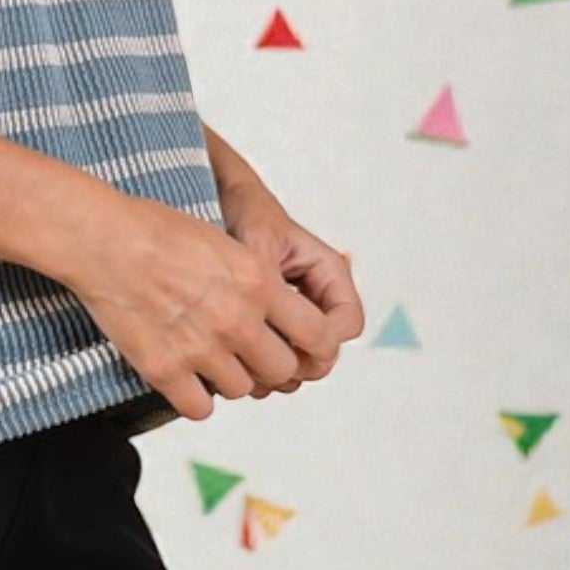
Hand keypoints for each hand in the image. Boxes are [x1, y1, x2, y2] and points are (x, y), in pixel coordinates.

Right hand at [54, 190, 337, 422]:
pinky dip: (193, 396)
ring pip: (240, 390)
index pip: (317, 334)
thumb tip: (277, 309)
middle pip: (282, 370)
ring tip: (205, 353)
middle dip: (268, 363)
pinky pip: (199, 408)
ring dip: (227, 376)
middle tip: (247, 350)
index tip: (298, 344)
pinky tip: (182, 373)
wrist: (100, 238)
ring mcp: (200, 348)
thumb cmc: (154, 228)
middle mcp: (236, 319)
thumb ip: (256, 281)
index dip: (313, 345)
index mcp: (256, 281)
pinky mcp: (164, 370)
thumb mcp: (223, 242)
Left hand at [219, 180, 365, 398]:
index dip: (325, 340)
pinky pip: (280, 357)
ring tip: (243, 353)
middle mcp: (318, 297)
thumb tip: (282, 326)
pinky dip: (261, 363)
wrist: (221, 201)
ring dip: (278, 368)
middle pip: (327, 351)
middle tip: (261, 353)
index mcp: (328, 272)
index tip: (291, 339)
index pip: (348, 323)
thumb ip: (271, 282)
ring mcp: (298, 314)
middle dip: (299, 361)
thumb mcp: (256, 243)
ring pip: (304, 361)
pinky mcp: (276, 325)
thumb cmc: (245, 213)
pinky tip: (235, 352)